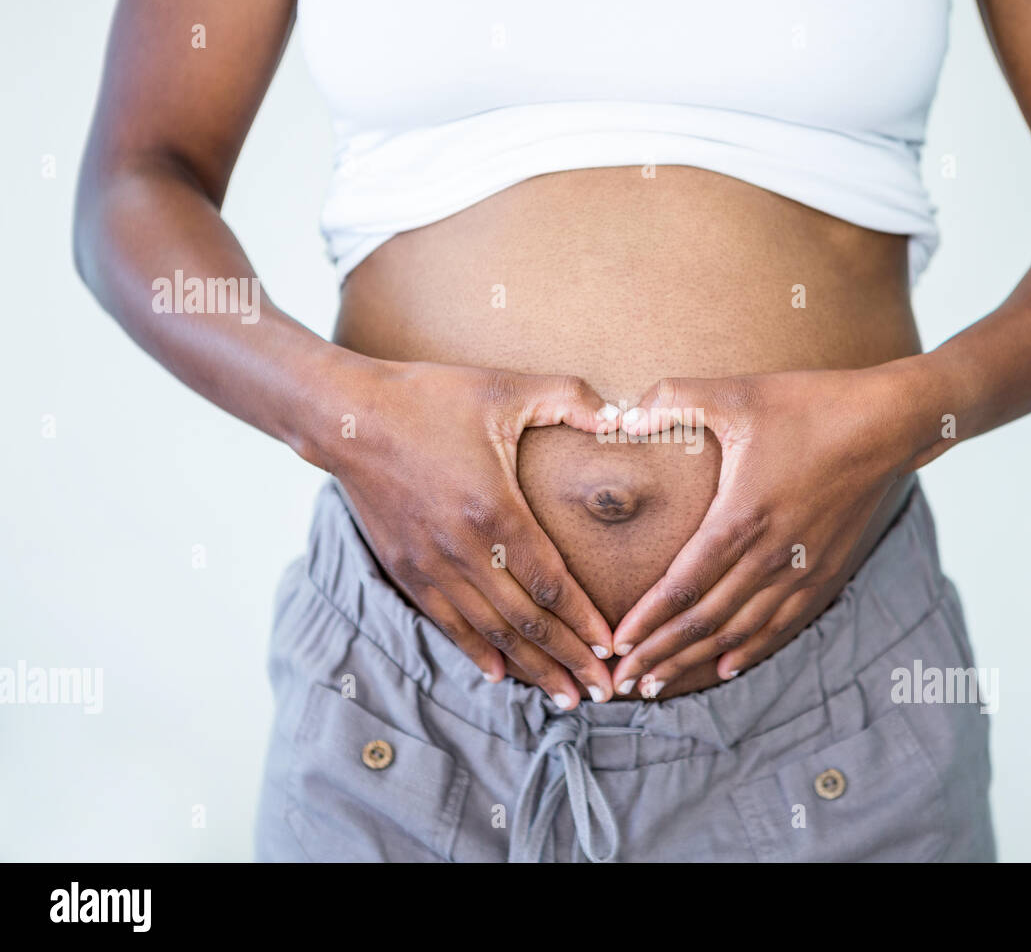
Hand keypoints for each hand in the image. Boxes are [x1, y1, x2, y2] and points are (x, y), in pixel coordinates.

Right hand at [324, 360, 621, 706]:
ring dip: (530, 667)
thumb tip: (627, 413)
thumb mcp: (506, 388)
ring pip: (490, 632)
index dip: (584, 621)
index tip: (614, 648)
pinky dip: (477, 653)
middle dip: (569, 660)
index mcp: (494, 512)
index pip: (551, 584)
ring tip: (564, 696)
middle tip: (603, 692)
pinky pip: (448, 624)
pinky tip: (501, 675)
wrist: (349, 416)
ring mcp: (431, 566)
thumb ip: (572, 399)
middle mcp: (462, 551)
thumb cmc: (431, 397)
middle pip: (526, 621)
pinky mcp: (406, 570)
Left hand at [609, 358, 945, 696]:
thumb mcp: (738, 393)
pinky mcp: (824, 571)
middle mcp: (770, 555)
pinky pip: (781, 625)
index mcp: (741, 518)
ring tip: (659, 683)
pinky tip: (726, 667)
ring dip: (696, 661)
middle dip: (659, 654)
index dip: (647, 620)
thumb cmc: (810, 405)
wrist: (887, 424)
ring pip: (739, 631)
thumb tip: (619, 415)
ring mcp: (800, 569)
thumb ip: (675, 400)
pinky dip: (749, 650)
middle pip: (704, 622)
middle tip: (623, 682)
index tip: (615, 646)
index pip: (683, 586)